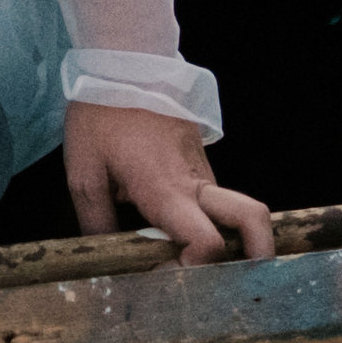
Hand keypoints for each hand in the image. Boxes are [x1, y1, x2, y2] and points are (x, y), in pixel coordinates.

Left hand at [65, 100, 273, 264]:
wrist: (125, 61)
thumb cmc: (102, 113)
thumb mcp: (83, 172)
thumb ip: (96, 221)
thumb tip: (106, 256)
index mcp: (167, 189)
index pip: (205, 242)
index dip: (193, 272)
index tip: (167, 279)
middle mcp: (195, 183)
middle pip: (251, 219)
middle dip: (258, 253)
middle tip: (240, 281)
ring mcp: (202, 170)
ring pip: (231, 212)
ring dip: (225, 240)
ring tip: (193, 264)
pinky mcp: (198, 161)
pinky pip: (211, 198)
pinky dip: (204, 220)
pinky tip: (174, 232)